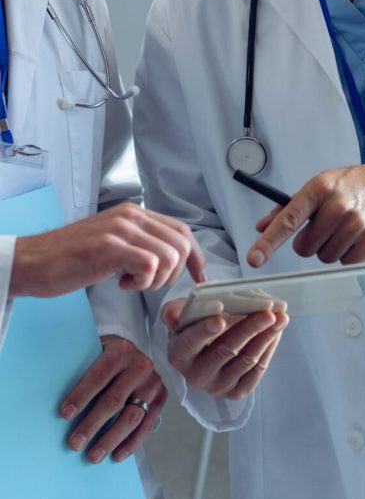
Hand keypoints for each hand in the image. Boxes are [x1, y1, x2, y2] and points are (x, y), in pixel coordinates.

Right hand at [10, 203, 205, 298]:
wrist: (32, 262)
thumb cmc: (70, 258)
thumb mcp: (112, 242)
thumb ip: (139, 243)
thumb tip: (171, 259)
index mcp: (134, 213)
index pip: (181, 230)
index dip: (195, 257)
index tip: (199, 278)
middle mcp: (131, 216)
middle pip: (181, 244)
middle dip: (173, 274)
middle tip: (148, 284)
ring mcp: (121, 230)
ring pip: (169, 256)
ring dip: (155, 280)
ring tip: (131, 282)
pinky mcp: (110, 247)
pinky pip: (151, 265)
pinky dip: (142, 282)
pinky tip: (121, 283)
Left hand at [60, 335, 166, 462]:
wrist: (134, 353)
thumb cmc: (105, 358)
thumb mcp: (95, 353)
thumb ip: (83, 370)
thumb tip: (57, 403)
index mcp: (121, 351)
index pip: (98, 376)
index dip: (81, 396)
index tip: (64, 415)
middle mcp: (140, 366)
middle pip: (114, 400)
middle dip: (92, 424)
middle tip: (75, 444)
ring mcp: (153, 383)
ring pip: (132, 416)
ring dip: (111, 439)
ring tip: (94, 456)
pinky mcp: (161, 397)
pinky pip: (147, 424)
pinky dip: (132, 443)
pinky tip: (117, 455)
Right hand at [162, 300, 287, 399]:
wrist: (204, 347)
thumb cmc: (194, 326)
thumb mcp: (182, 314)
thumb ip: (175, 311)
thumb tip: (173, 316)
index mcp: (179, 354)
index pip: (191, 342)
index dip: (205, 331)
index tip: (220, 319)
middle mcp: (196, 375)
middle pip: (226, 349)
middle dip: (250, 329)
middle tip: (268, 313)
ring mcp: (217, 386)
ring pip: (247, 360)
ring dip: (266, 337)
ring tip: (280, 319)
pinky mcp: (236, 392)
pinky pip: (257, 370)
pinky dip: (269, 349)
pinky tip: (276, 333)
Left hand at [246, 164, 364, 267]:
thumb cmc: (354, 186)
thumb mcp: (321, 185)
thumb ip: (290, 207)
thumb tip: (262, 227)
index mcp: (320, 188)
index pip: (289, 218)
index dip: (269, 241)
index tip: (254, 258)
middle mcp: (338, 205)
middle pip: (305, 247)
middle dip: (310, 242)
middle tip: (325, 228)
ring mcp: (357, 224)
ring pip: (325, 257)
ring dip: (330, 249)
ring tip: (345, 230)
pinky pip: (346, 263)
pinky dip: (348, 255)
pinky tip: (357, 238)